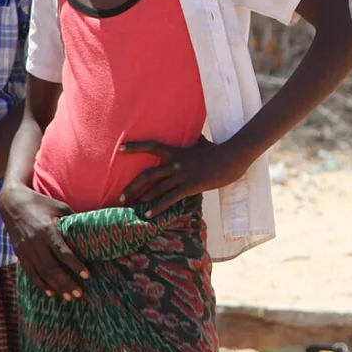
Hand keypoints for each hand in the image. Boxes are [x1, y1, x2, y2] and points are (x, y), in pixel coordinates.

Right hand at [0, 183, 86, 299]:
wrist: (12, 203)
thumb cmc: (41, 203)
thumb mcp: (59, 207)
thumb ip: (73, 219)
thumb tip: (91, 230)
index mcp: (47, 230)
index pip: (63, 252)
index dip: (75, 265)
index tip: (87, 276)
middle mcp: (35, 242)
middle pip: (52, 268)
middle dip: (66, 283)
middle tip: (79, 294)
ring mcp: (26, 249)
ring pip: (41, 273)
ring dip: (56, 287)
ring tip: (69, 297)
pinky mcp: (20, 253)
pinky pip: (30, 273)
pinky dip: (40, 284)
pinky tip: (50, 293)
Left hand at [119, 138, 253, 217]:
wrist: (232, 157)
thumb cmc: (219, 150)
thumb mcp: (203, 144)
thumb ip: (194, 141)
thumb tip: (195, 135)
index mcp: (176, 152)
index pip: (151, 146)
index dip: (135, 147)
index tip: (120, 149)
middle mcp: (175, 164)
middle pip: (148, 175)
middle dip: (132, 187)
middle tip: (121, 197)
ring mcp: (182, 175)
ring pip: (156, 189)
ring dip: (142, 199)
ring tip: (130, 208)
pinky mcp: (189, 186)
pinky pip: (169, 199)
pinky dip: (157, 208)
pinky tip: (148, 215)